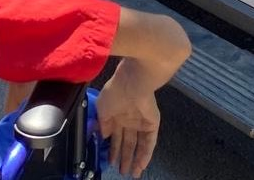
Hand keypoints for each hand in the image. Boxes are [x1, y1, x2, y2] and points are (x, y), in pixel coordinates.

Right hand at [96, 61, 161, 177]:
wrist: (131, 82)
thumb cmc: (114, 93)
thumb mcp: (101, 108)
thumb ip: (102, 123)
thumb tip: (104, 136)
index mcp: (116, 115)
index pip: (114, 137)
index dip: (112, 150)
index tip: (109, 162)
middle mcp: (128, 120)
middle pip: (127, 143)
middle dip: (124, 158)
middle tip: (122, 172)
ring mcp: (141, 123)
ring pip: (138, 145)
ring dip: (134, 159)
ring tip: (132, 174)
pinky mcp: (152, 124)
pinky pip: (149, 142)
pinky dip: (145, 154)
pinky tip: (141, 165)